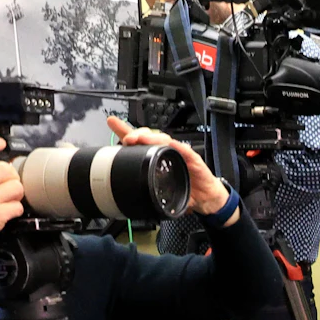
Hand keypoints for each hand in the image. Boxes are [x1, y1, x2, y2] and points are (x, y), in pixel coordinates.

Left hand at [106, 116, 224, 216]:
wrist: (207, 198)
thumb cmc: (187, 188)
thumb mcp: (162, 190)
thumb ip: (148, 188)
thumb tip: (128, 195)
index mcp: (157, 157)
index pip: (139, 141)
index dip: (125, 131)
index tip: (112, 122)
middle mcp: (167, 151)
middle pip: (150, 136)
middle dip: (137, 134)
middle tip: (127, 137)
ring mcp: (180, 153)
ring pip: (165, 140)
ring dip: (152, 137)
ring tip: (142, 138)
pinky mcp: (193, 160)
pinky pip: (185, 151)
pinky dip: (177, 147)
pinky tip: (169, 143)